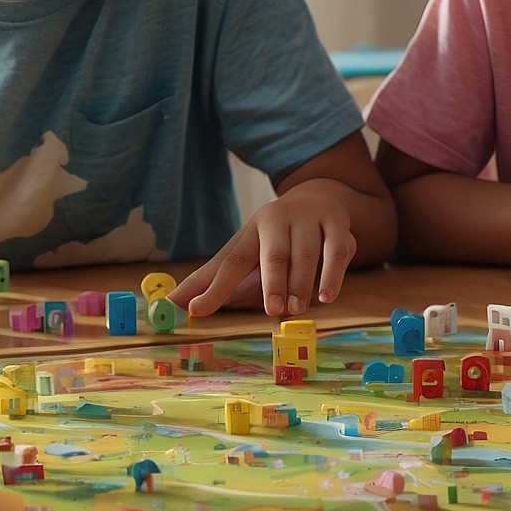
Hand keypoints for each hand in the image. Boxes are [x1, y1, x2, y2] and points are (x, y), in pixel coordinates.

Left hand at [175, 180, 357, 318]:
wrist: (318, 199)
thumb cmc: (274, 237)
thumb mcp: (244, 252)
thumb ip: (212, 280)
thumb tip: (171, 304)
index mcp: (253, 229)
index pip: (231, 261)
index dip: (214, 288)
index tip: (196, 311)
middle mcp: (280, 220)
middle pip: (274, 252)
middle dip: (272, 281)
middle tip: (272, 310)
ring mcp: (310, 221)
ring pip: (307, 254)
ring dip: (302, 283)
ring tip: (296, 310)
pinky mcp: (338, 227)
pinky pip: (337, 252)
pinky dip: (333, 275)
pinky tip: (326, 297)